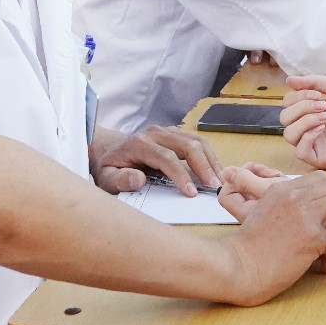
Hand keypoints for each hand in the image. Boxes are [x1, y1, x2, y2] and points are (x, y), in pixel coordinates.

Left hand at [92, 125, 223, 195]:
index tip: (191, 193)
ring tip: (218, 180)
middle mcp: (155, 133)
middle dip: (203, 166)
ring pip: (197, 140)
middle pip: (188, 144)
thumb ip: (120, 180)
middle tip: (214, 187)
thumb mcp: (107, 178)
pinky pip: (197, 141)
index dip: (181, 175)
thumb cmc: (110, 168)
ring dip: (210, 160)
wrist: (110, 150)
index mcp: (139, 144)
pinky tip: (214, 171)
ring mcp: (167, 131)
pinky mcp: (175, 133)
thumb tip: (139, 180)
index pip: (166, 158)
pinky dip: (208, 156)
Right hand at [220, 166, 325, 261]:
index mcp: (283, 188)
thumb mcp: (262, 212)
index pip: (320, 179)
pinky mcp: (311, 237)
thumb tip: (305, 208)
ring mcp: (304, 215)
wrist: (236, 266)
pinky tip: (325, 266)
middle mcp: (295, 195)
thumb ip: (283, 204)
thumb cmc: (248, 247)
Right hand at [281, 75, 325, 168]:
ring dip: (304, 121)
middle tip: (323, 105)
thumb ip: (311, 82)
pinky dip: (307, 137)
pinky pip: (300, 151)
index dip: (297, 97)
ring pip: (289, 135)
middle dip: (301, 108)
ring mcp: (313, 143)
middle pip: (284, 118)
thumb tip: (287, 80)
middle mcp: (308, 127)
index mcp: (309, 111)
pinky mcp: (319, 158)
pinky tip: (322, 128)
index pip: (287, 104)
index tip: (317, 94)